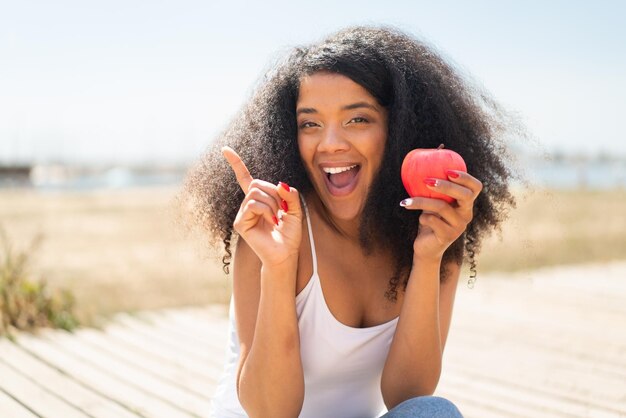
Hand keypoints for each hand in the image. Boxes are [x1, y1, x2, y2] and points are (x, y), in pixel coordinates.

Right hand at [222, 146, 302, 267]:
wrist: (286, 253)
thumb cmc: (290, 234)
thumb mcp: (296, 210)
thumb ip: (290, 194)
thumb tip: (279, 184)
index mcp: (260, 199)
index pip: (245, 178)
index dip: (236, 163)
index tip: (225, 149)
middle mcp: (248, 204)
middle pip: (257, 183)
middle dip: (274, 194)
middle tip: (282, 210)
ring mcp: (243, 213)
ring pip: (255, 193)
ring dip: (272, 204)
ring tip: (277, 218)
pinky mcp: (240, 223)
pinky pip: (253, 205)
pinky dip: (266, 211)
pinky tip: (271, 222)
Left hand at [400, 171, 482, 261]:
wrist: (426, 247)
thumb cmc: (430, 219)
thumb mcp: (433, 201)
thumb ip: (434, 184)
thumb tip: (434, 151)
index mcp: (466, 203)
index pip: (476, 187)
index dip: (466, 177)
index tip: (448, 170)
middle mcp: (466, 214)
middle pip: (465, 195)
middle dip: (446, 186)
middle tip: (427, 180)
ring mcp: (459, 227)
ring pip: (441, 207)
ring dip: (421, 201)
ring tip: (405, 201)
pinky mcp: (447, 236)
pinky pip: (432, 220)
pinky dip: (422, 217)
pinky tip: (419, 219)